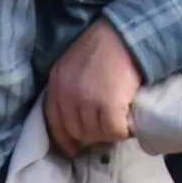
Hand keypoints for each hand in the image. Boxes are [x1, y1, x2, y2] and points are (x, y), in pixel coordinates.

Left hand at [41, 20, 142, 155]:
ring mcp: (87, 100)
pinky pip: (113, 131)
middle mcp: (67, 93)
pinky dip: (122, 132)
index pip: (54, 120)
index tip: (72, 148)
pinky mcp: (108, 105)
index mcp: (57, 81)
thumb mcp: (75, 62)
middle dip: (91, 135)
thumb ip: (70, 86)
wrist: (127, 33)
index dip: (63, 138)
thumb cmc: (105, 44)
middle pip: (76, 130)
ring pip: (95, 133)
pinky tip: (128, 125)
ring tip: (119, 125)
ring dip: (107, 133)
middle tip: (106, 129)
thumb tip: (77, 117)